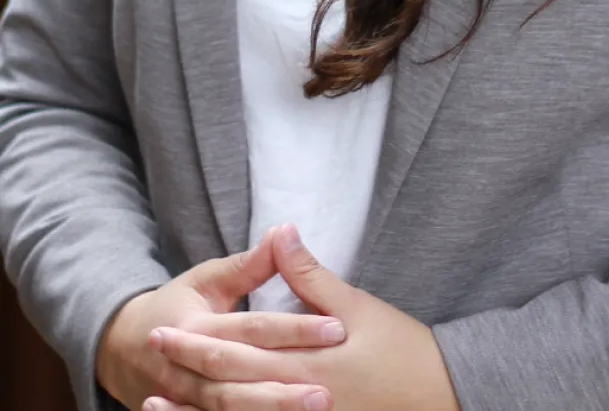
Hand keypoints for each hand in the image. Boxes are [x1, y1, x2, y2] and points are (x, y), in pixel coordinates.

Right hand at [96, 229, 335, 410]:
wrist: (123, 346)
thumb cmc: (177, 305)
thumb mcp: (207, 279)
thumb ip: (247, 265)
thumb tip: (284, 232)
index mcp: (197, 325)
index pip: (253, 328)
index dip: (294, 328)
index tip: (336, 329)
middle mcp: (187, 367)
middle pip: (241, 376)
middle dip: (285, 384)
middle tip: (329, 388)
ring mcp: (183, 398)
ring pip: (228, 408)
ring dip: (269, 410)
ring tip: (314, 409)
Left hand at [146, 224, 459, 410]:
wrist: (440, 397)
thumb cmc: (401, 350)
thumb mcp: (358, 308)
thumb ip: (311, 275)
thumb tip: (281, 231)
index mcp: (307, 363)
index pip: (240, 350)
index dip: (198, 340)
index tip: (161, 327)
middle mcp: (300, 400)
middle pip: (231, 388)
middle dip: (188, 369)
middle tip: (150, 353)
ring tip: (154, 405)